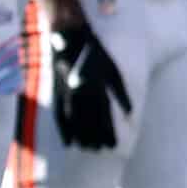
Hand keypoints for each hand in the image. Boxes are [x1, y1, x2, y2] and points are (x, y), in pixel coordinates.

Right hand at [49, 25, 131, 151]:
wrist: (70, 36)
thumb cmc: (94, 53)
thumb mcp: (113, 71)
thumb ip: (121, 92)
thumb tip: (130, 113)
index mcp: (98, 86)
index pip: (105, 114)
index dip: (108, 131)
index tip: (113, 145)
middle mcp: (83, 92)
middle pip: (89, 120)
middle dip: (94, 137)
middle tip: (99, 151)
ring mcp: (68, 92)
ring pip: (75, 119)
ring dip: (80, 136)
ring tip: (85, 149)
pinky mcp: (56, 91)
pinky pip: (59, 114)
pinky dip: (64, 129)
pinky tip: (67, 142)